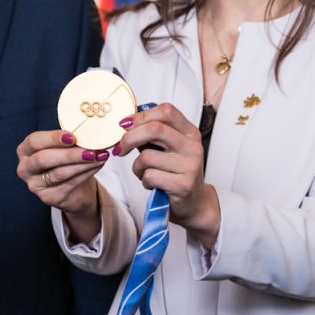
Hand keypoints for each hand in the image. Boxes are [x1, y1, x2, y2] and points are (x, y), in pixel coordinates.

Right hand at [16, 129, 113, 241]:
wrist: (74, 190)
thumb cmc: (65, 163)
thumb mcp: (62, 148)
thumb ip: (68, 141)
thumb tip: (87, 132)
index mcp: (25, 151)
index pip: (34, 141)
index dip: (52, 138)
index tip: (72, 136)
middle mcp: (25, 168)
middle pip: (43, 159)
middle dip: (69, 154)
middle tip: (90, 150)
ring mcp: (35, 185)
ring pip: (59, 173)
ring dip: (82, 164)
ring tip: (99, 156)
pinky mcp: (48, 198)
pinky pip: (69, 184)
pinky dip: (86, 173)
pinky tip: (97, 165)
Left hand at [118, 103, 220, 246]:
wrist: (194, 203)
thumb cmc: (175, 172)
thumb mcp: (167, 148)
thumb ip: (151, 133)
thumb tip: (125, 122)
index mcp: (189, 132)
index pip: (165, 111)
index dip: (141, 115)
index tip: (125, 124)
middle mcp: (192, 146)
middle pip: (154, 129)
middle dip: (129, 138)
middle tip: (120, 148)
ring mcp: (190, 166)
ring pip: (147, 156)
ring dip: (137, 166)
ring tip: (143, 172)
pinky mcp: (183, 185)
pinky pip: (150, 176)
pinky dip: (144, 180)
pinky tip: (152, 184)